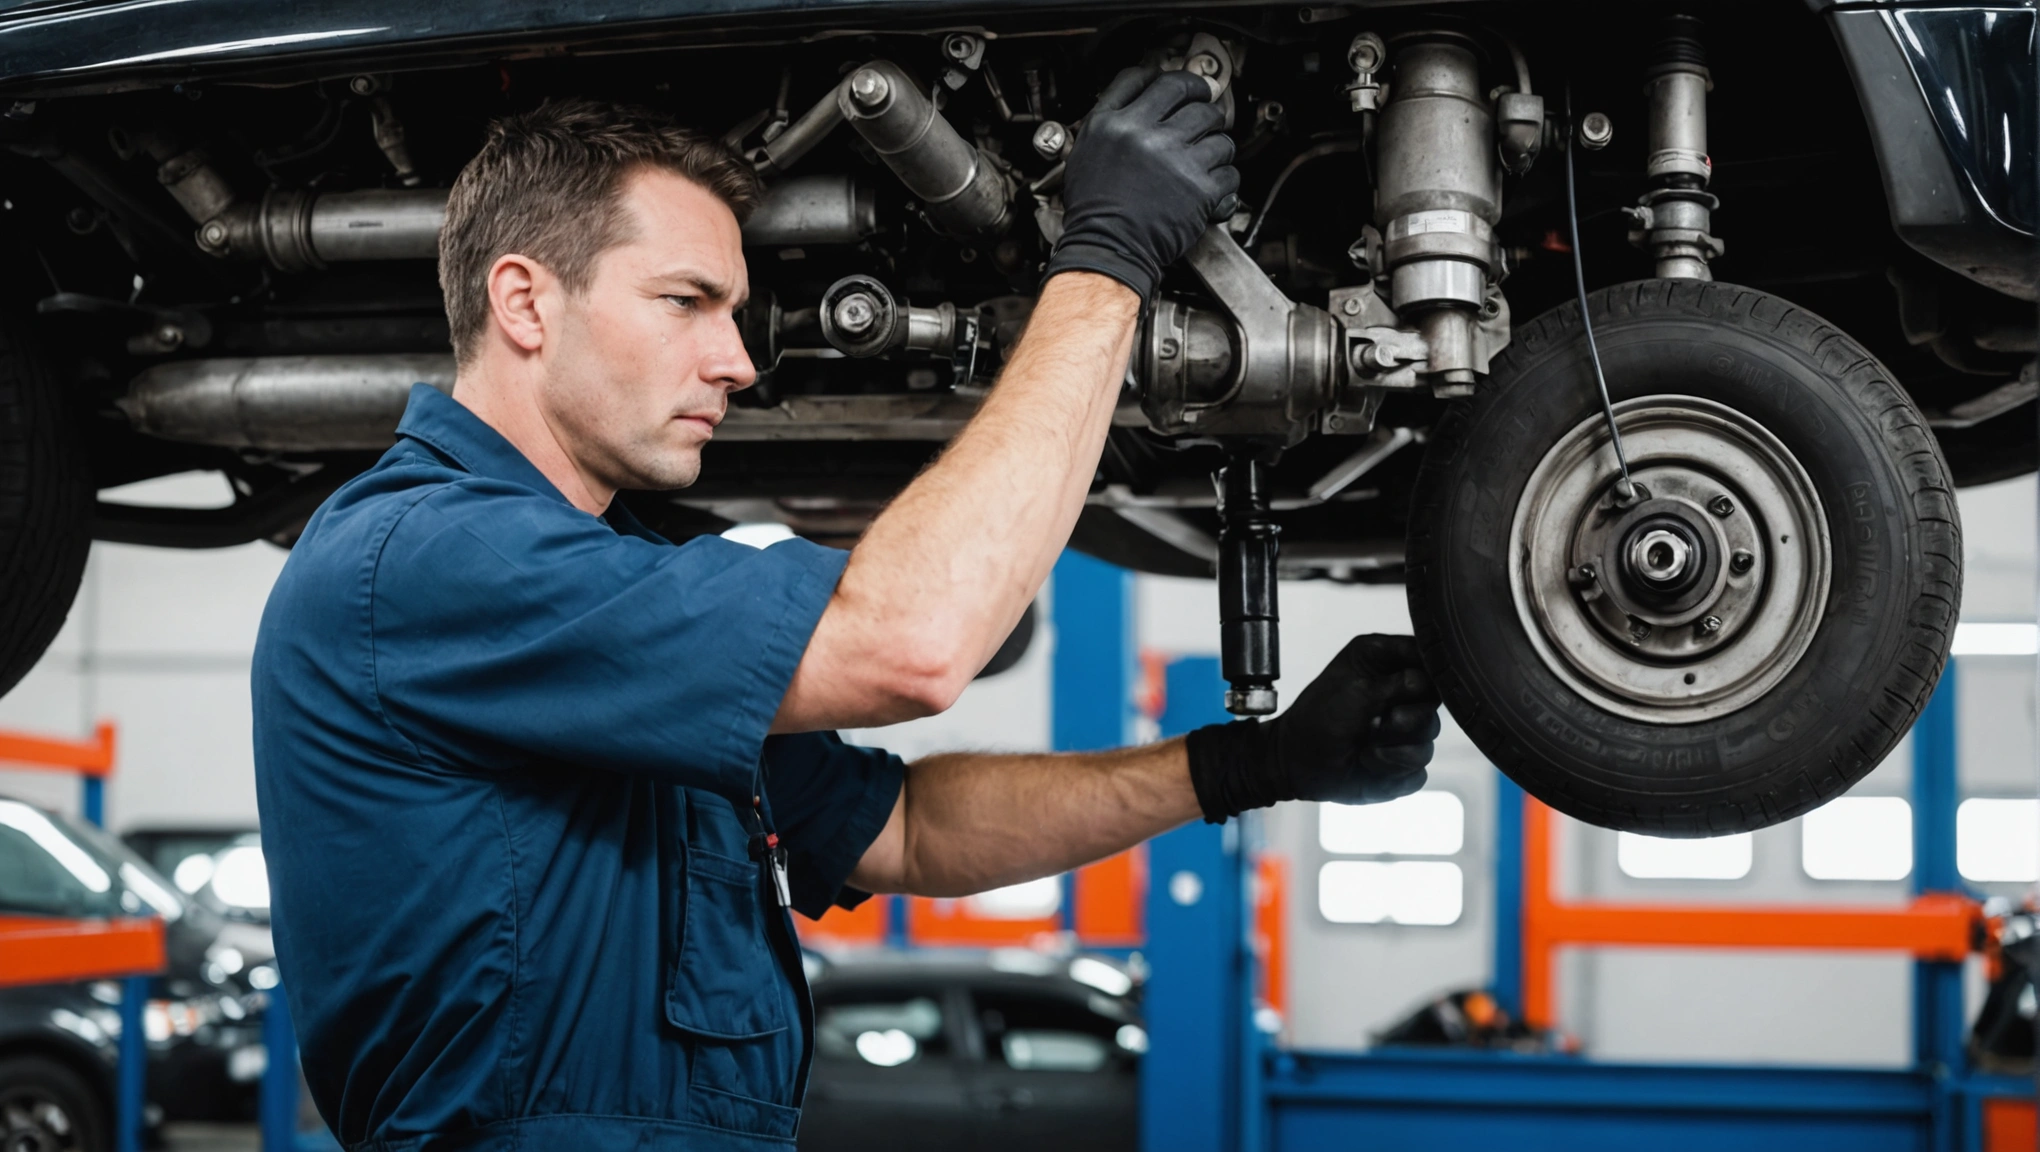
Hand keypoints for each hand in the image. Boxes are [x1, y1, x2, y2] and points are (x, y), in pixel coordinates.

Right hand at [1044, 65, 1240, 304]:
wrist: (1107, 250)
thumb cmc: (1094, 210)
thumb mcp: (1085, 151)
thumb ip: (1110, 119)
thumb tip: (1139, 97)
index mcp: (1114, 122)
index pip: (1152, 80)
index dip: (1178, 81)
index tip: (1188, 88)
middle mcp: (1145, 134)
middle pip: (1193, 99)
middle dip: (1205, 109)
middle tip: (1206, 121)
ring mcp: (1175, 160)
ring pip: (1219, 135)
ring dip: (1218, 148)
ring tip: (1207, 161)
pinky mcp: (1199, 189)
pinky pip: (1229, 173)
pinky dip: (1226, 183)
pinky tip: (1213, 190)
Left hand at [1184, 635, 1441, 822]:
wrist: (1297, 761)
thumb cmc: (1317, 717)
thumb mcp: (1356, 688)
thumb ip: (1399, 681)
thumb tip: (1430, 682)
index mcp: (1388, 664)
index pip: (1430, 660)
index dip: (1426, 675)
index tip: (1408, 689)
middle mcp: (1402, 694)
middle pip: (1436, 704)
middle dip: (1406, 719)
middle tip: (1376, 722)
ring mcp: (1405, 731)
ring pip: (1428, 740)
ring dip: (1395, 748)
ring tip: (1365, 747)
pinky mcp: (1403, 764)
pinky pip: (1418, 770)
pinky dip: (1392, 771)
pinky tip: (1369, 764)